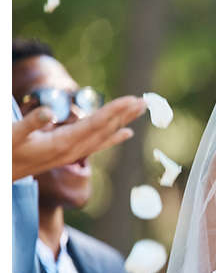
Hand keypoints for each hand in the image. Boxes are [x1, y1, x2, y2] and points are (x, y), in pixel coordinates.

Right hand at [13, 96, 145, 180]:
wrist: (3, 172)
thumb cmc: (6, 151)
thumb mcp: (12, 135)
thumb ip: (30, 122)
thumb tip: (49, 111)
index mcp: (63, 143)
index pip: (95, 124)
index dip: (114, 111)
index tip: (130, 100)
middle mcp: (73, 149)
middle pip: (105, 129)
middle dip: (125, 114)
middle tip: (144, 101)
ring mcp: (72, 153)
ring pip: (104, 135)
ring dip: (122, 121)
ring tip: (139, 110)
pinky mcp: (70, 154)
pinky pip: (98, 144)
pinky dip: (113, 137)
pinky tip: (127, 132)